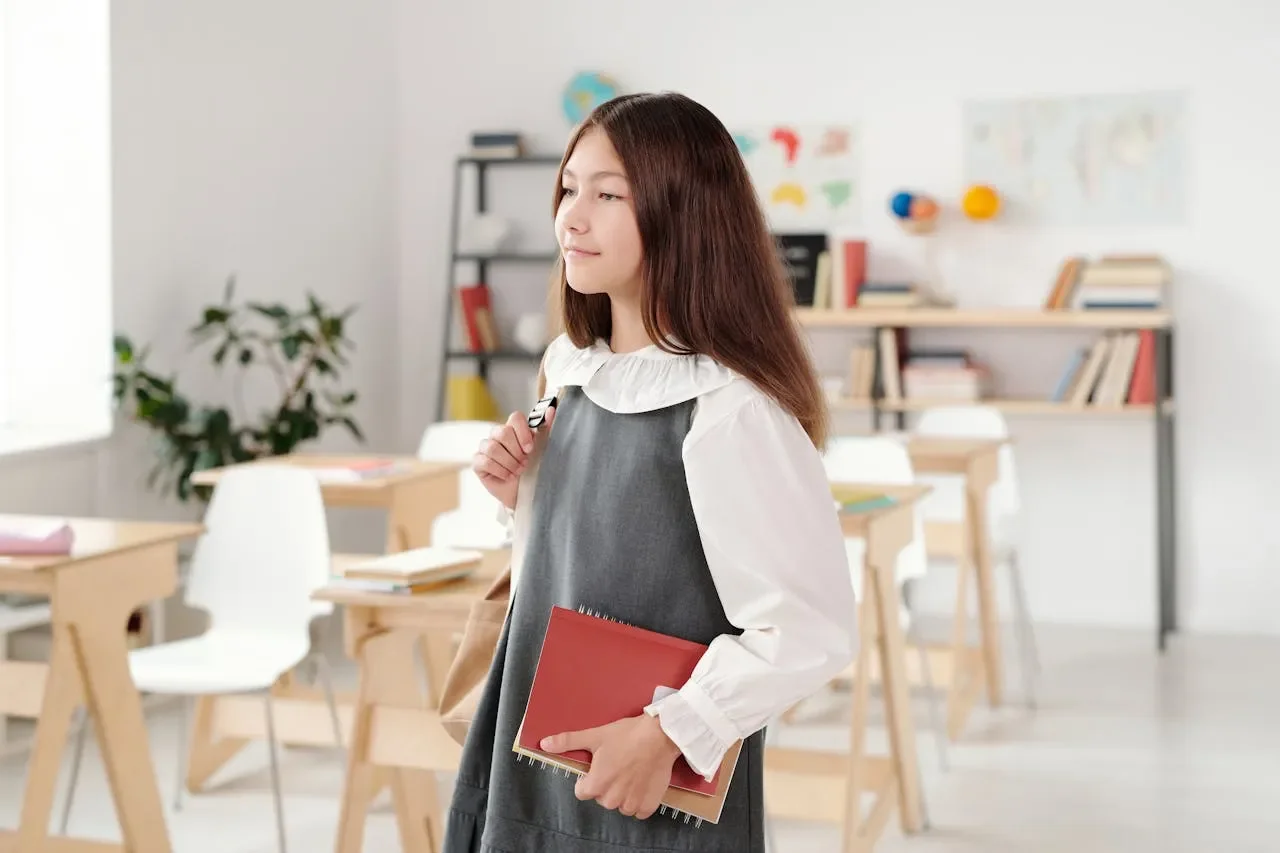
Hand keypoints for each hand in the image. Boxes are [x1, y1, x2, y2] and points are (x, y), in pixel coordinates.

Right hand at [473, 407, 555, 509]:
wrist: (523, 493)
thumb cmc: (532, 469)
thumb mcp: (542, 449)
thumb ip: (545, 429)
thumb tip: (551, 410)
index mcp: (514, 428)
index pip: (515, 417)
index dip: (523, 433)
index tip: (530, 449)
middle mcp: (497, 435)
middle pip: (502, 432)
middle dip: (516, 451)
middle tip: (524, 463)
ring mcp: (485, 447)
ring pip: (492, 447)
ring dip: (509, 462)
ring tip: (518, 471)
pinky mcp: (478, 462)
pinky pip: (485, 461)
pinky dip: (500, 471)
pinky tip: (507, 476)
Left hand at [541, 715, 681, 819]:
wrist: (661, 735)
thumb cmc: (627, 735)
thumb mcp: (595, 735)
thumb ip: (568, 742)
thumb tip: (544, 744)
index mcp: (597, 784)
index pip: (582, 792)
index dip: (588, 778)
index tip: (599, 767)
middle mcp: (612, 799)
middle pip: (601, 798)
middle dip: (606, 785)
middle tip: (617, 765)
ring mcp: (631, 803)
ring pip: (619, 805)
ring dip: (623, 793)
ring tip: (631, 772)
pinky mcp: (648, 805)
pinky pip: (637, 810)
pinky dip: (639, 800)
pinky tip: (641, 782)